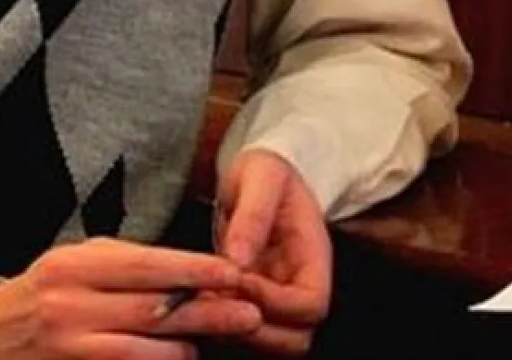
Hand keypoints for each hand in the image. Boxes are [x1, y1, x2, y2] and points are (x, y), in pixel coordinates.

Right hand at [0, 236, 261, 359]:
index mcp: (74, 268)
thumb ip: (125, 265)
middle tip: (248, 312)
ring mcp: (72, 350)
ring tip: (217, 340)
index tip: (230, 272)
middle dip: (206, 313)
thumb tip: (186, 272)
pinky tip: (182, 359)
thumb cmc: (48, 291)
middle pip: (154, 312)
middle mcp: (71, 309)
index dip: (192, 270)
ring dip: (188, 348)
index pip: (144, 266)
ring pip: (147, 354)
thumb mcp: (78, 262)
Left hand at [215, 149, 331, 355]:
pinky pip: (243, 328)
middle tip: (217, 297)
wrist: (258, 173)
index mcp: (314, 259)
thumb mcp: (262, 177)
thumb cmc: (267, 170)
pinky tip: (197, 295)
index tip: (239, 278)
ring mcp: (277, 298)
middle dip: (255, 328)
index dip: (275, 302)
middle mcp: (299, 287)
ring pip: (268, 341)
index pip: (310, 306)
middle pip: (294, 339)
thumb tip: (237, 259)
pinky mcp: (252, 300)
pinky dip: (220, 321)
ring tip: (204, 295)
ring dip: (235, 328)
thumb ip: (253, 216)